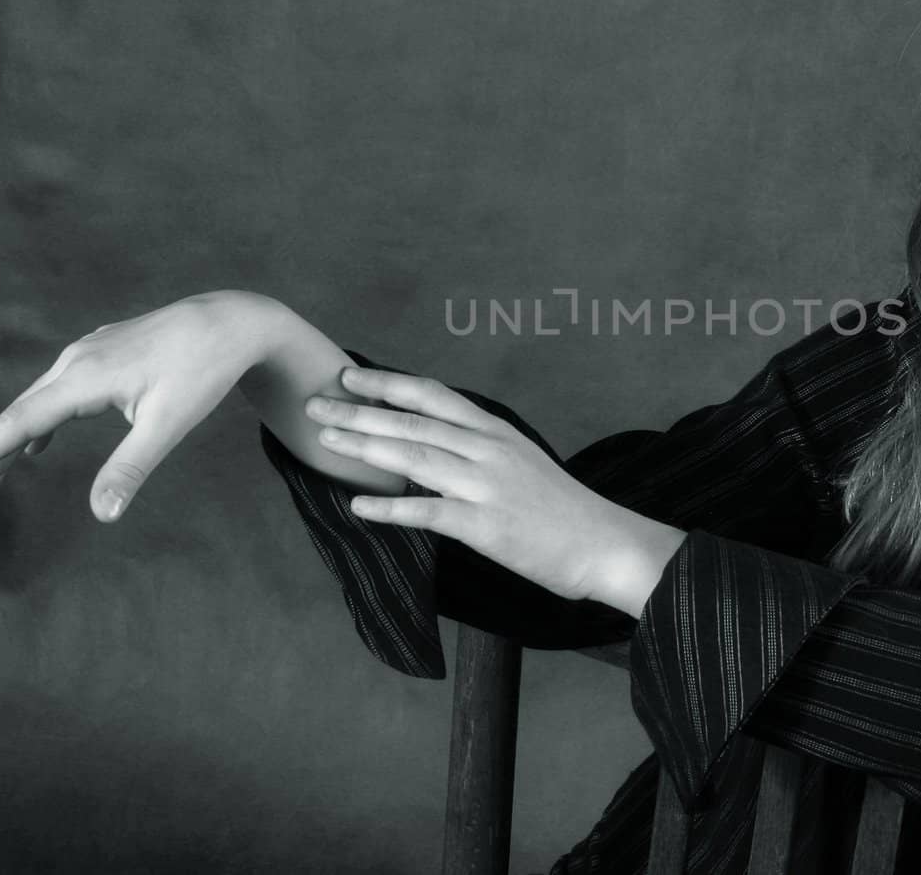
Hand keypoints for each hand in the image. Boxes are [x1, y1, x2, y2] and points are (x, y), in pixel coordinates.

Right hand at [0, 291, 278, 520]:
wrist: (230, 322)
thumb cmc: (203, 370)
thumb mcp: (169, 424)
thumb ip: (131, 467)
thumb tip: (101, 515)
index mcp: (85, 377)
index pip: (21, 422)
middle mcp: (76, 361)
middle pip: (21, 416)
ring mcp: (87, 353)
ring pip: (38, 403)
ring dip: (12, 443)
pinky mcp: (102, 354)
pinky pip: (58, 391)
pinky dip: (42, 422)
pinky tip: (38, 445)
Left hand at [310, 366, 685, 611]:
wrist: (605, 544)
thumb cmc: (562, 510)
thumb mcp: (522, 463)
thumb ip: (480, 450)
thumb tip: (436, 442)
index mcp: (496, 432)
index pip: (434, 395)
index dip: (388, 383)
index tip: (349, 375)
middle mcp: (489, 450)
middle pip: (415, 420)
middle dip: (360, 410)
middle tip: (316, 403)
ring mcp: (487, 486)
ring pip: (416, 456)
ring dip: (366, 446)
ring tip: (326, 440)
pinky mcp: (487, 526)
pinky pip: (430, 512)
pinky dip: (392, 507)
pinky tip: (359, 507)